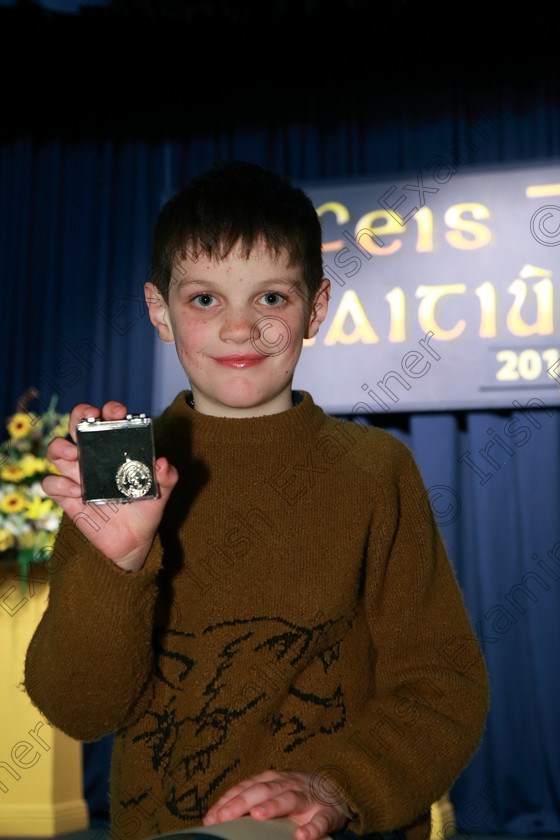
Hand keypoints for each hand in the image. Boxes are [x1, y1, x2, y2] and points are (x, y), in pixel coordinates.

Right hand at [42, 401, 178, 570]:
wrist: (133, 542)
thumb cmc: (145, 509)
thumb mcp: (161, 493)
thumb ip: (167, 478)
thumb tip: (163, 463)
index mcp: (115, 449)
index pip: (107, 419)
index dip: (110, 410)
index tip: (119, 412)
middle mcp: (93, 456)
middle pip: (76, 425)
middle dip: (80, 415)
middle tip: (90, 419)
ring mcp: (77, 475)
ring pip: (56, 449)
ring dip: (60, 447)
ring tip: (74, 454)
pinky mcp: (66, 496)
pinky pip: (51, 484)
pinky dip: (59, 484)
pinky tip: (77, 492)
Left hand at [202, 770, 351, 839]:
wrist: (337, 791)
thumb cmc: (296, 796)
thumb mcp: (274, 793)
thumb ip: (251, 802)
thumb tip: (216, 819)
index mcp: (273, 780)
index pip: (246, 786)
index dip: (228, 800)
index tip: (210, 818)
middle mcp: (289, 784)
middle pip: (263, 789)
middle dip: (242, 802)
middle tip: (224, 816)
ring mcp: (309, 797)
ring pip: (290, 799)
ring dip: (273, 806)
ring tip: (257, 816)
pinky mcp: (328, 812)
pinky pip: (321, 819)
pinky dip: (312, 827)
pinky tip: (301, 836)